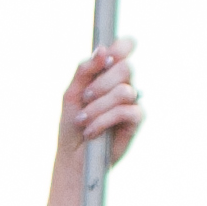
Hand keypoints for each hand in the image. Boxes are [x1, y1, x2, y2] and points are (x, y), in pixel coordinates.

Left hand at [41, 38, 143, 205]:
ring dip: (100, 106)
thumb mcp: (71, 96)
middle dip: (101, 83)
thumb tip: (101, 49)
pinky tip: (92, 131)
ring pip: (125, 90)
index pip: (125, 48)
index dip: (123, 45)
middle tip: (85, 98)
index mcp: (107, 75)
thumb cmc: (71, 128)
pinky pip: (128, 110)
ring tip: (84, 120)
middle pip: (125, 67)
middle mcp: (122, 86)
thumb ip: (84, 71)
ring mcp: (131, 104)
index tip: (108, 55)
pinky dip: (106, 119)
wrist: (73, 161)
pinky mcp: (135, 122)